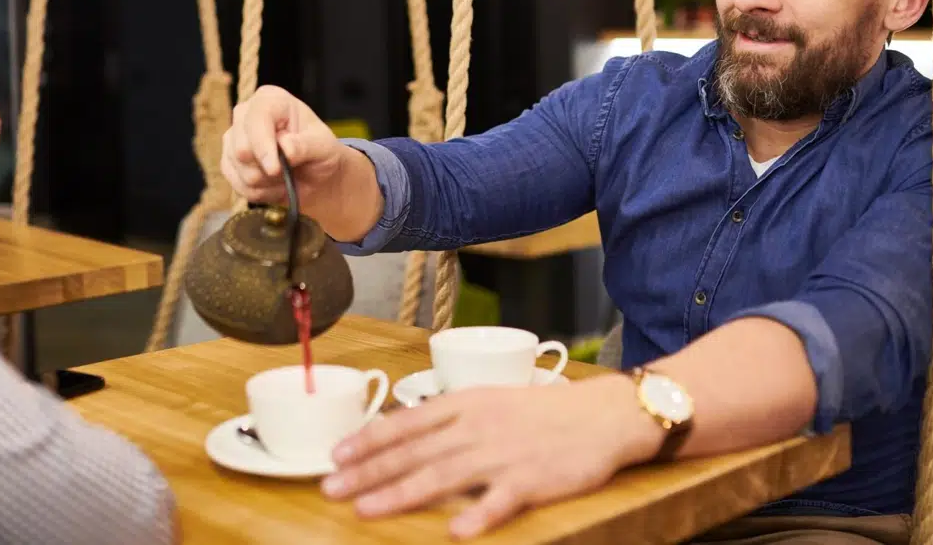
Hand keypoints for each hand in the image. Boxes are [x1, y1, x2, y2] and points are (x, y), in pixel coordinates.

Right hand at [222, 84, 344, 204]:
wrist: (314, 175)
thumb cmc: (320, 153)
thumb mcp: (323, 146)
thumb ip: (306, 145)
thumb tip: (285, 147)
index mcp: (270, 100)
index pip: (257, 119)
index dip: (263, 146)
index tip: (275, 169)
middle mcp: (245, 114)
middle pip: (241, 148)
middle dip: (267, 170)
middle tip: (288, 172)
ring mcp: (233, 138)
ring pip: (239, 170)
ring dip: (266, 183)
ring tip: (285, 178)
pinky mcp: (228, 162)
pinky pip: (237, 185)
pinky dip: (259, 193)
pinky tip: (274, 186)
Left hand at [320, 375, 655, 538]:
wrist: (600, 415)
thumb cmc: (543, 410)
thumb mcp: (491, 400)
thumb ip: (450, 418)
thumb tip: (407, 432)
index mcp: (466, 404)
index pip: (406, 423)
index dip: (368, 440)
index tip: (335, 455)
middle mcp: (477, 428)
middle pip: (413, 453)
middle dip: (368, 472)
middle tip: (331, 488)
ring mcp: (503, 455)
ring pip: (442, 476)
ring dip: (400, 494)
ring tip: (366, 510)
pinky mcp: (531, 481)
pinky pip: (500, 501)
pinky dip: (478, 516)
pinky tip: (456, 532)